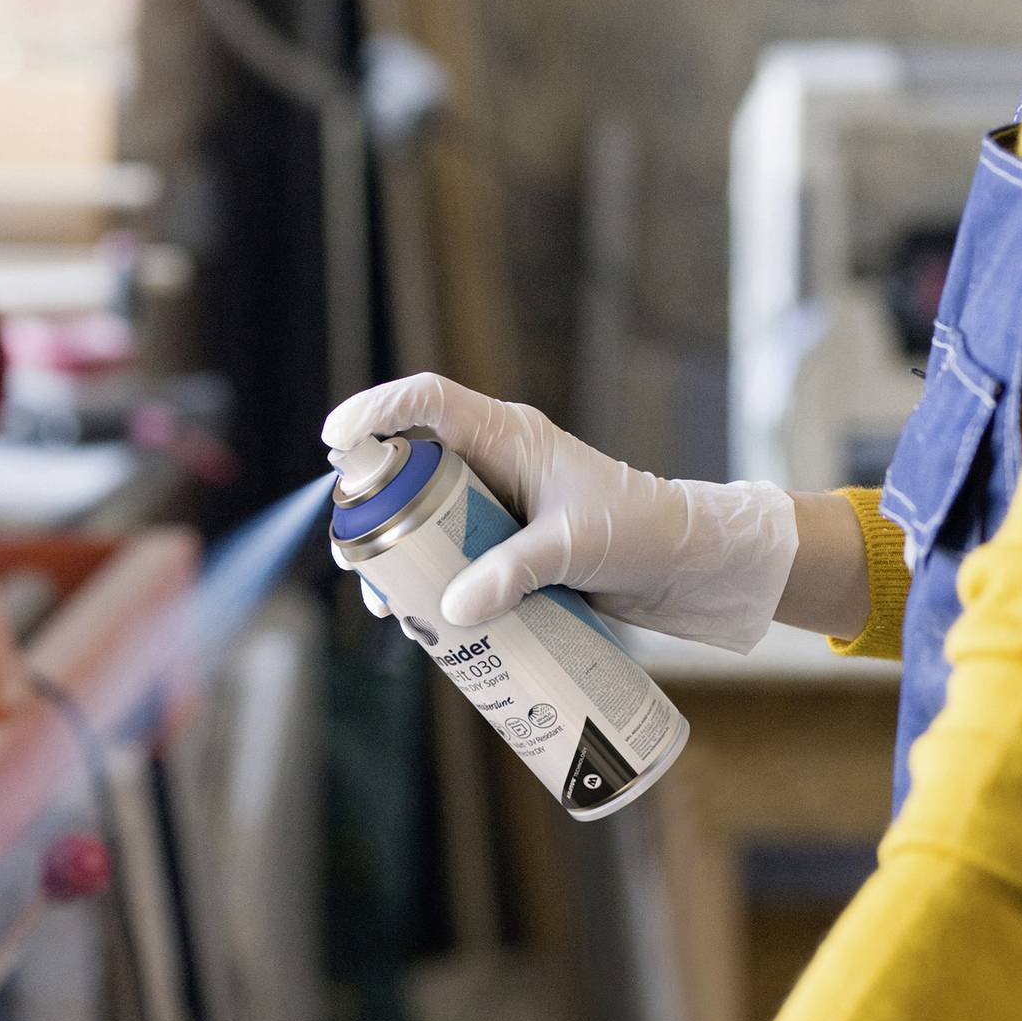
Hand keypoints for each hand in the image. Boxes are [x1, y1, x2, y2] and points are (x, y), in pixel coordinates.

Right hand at [323, 374, 804, 651]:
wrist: (686, 565)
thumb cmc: (641, 531)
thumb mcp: (574, 548)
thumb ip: (513, 574)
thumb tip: (451, 611)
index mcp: (509, 435)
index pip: (427, 403)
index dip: (376, 412)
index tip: (334, 442)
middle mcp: (493, 464)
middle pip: (407, 468)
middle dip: (369, 507)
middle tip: (350, 550)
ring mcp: (495, 508)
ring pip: (419, 519)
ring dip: (392, 556)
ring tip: (383, 598)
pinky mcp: (503, 549)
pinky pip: (447, 558)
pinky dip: (426, 584)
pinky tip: (417, 617)